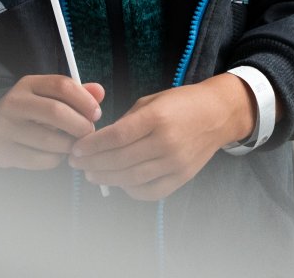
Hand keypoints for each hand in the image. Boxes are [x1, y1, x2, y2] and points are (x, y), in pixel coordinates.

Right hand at [0, 75, 105, 169]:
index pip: (62, 85)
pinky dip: (55, 159)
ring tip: (74, 144)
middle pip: (56, 112)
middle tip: (89, 133)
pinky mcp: (3, 150)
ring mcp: (6, 127)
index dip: (85, 100)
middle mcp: (15, 102)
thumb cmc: (33, 111)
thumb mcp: (50, 95)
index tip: (96, 113)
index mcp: (29, 84)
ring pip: (50, 140)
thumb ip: (77, 93)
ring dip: (69, 145)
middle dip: (80, 125)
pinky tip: (57, 154)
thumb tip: (99, 92)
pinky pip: (40, 159)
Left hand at [67, 73, 253, 200]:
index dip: (92, 146)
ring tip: (92, 175)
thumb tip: (101, 140)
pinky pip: (151, 192)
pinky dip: (131, 191)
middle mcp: (166, 142)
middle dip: (93, 164)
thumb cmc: (181, 103)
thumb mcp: (151, 101)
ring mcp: (175, 162)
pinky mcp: (182, 177)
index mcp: (156, 118)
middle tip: (77, 164)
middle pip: (120, 160)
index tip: (76, 149)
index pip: (116, 137)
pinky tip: (119, 183)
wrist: (218, 114)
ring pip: (132, 178)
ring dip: (107, 179)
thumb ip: (126, 121)